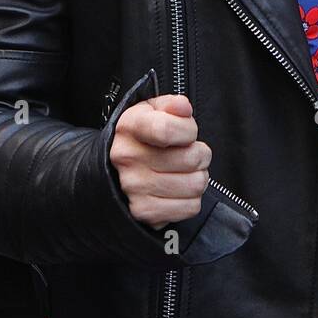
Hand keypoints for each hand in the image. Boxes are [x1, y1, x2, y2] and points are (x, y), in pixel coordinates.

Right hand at [109, 93, 211, 228]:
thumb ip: (172, 105)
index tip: (187, 132)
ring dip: (197, 177)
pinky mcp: (145, 212)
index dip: (188, 130)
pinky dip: (191, 198)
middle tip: (188, 153)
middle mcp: (127, 158)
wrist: (117, 168)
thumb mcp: (155, 110)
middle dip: (200, 154)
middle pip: (191, 158)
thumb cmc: (145, 135)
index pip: (167, 129)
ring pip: (195, 185)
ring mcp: (134, 188)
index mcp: (130, 127)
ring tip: (184, 171)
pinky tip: (178, 189)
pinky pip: (191, 207)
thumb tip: (183, 108)